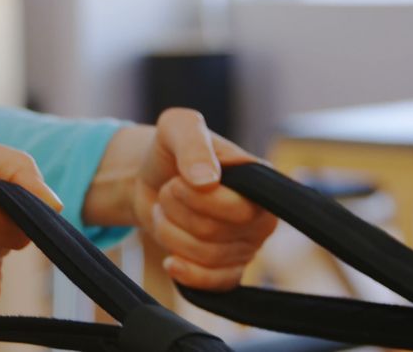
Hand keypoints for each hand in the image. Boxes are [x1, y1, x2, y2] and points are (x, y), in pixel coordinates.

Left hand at [85, 108, 277, 290]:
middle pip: (215, 233)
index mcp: (261, 181)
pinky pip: (215, 285)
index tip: (177, 179)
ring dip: (171, 232)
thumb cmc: (172, 149)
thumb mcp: (177, 127)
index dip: (198, 198)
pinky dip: (187, 274)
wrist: (150, 178)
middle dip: (177, 211)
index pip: (240, 208)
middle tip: (168, 192)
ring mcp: (247, 245)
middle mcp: (262, 216)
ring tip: (167, 211)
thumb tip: (207, 180)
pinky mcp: (228, 268)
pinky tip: (171, 260)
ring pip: (206, 258)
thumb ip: (193, 144)